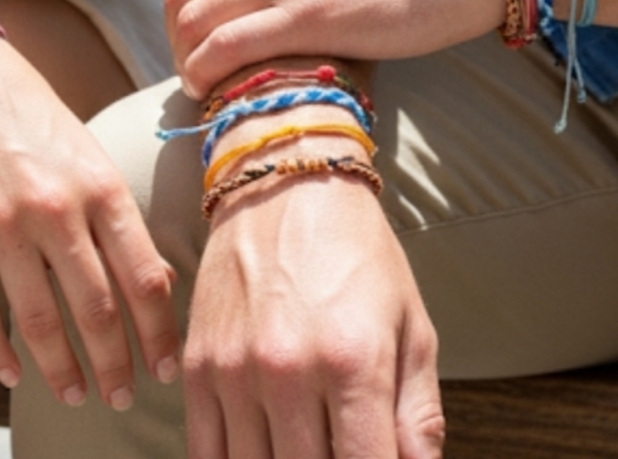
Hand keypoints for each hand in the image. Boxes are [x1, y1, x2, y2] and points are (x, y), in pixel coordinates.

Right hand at [0, 1, 179, 408]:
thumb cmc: (31, 113)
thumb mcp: (88, 152)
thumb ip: (114, 213)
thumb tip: (147, 279)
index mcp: (101, 185)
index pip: (145, 276)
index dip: (162, 330)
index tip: (169, 363)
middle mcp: (57, 210)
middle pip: (99, 311)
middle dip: (118, 364)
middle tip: (125, 395)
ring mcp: (1, 226)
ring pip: (42, 323)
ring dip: (63, 370)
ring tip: (77, 396)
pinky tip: (12, 374)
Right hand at [183, 150, 443, 457]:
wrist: (285, 185)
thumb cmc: (357, 252)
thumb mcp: (411, 324)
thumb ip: (419, 415)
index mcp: (354, 361)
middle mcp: (288, 371)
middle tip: (341, 449)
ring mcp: (234, 371)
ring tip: (305, 448)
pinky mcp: (197, 366)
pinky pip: (204, 454)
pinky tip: (261, 455)